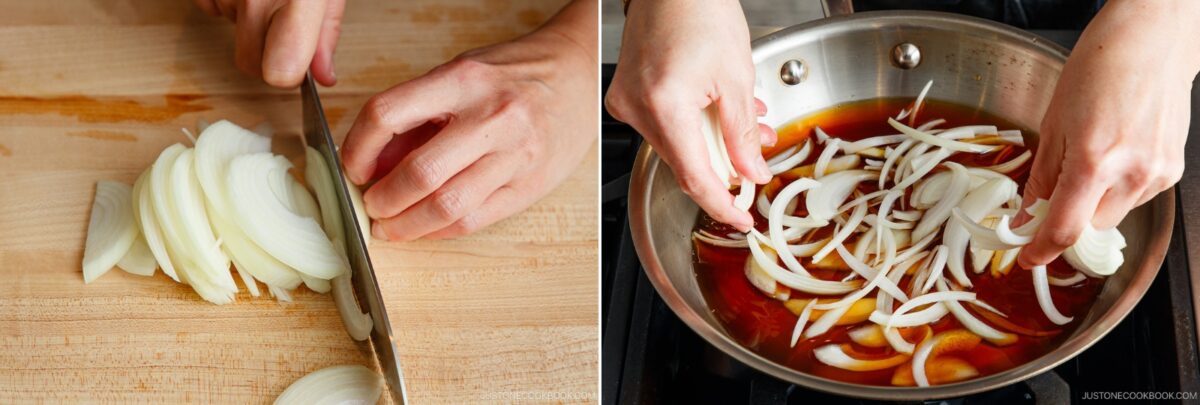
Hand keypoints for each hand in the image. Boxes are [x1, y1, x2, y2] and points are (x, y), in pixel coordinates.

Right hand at [194, 0, 344, 86]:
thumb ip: (326, 35)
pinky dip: (226, 3)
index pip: (281, 70)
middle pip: (251, 63)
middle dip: (266, 53)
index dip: (289, 77)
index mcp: (298, 0)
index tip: (296, 67)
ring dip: (248, 24)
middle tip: (283, 24)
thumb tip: (323, 77)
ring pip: (232, 36)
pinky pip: (211, 9)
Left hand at [340, 0, 596, 240]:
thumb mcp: (460, 76)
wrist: (578, 74)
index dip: (358, 148)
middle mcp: (492, 117)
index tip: (354, 167)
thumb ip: (419, 117)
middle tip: (373, 206)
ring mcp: (515, 155)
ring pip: (448, 206)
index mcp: (463, 80)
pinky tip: (428, 226)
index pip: (388, 114)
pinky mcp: (530, 185)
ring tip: (392, 225)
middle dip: (384, 199)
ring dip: (408, 224)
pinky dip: (442, 230)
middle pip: (420, 172)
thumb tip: (375, 164)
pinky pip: (476, 219)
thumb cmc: (516, 73)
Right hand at [605, 0, 773, 231]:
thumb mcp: (736, 76)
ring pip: (675, 145)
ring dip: (712, 143)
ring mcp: (625, 102)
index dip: (721, 204)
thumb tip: (750, 172)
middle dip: (725, 165)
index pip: (694, 176)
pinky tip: (716, 110)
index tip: (741, 219)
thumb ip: (742, 133)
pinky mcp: (624, 94)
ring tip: (747, 122)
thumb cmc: (699, 10)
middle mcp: (636, 108)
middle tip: (757, 160)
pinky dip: (692, 126)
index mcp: (664, 106)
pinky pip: (662, 125)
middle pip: (684, 162)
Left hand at [1017, 0, 1199, 267]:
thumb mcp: (1053, 124)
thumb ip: (1042, 178)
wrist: (1151, 42)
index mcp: (1093, 162)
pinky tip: (1116, 153)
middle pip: (1089, 228)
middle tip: (1053, 196)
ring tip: (1092, 158)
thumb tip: (1027, 216)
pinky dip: (1119, 188)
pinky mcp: (1172, 169)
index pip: (1064, 230)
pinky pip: (1137, 197)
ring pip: (1114, 215)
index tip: (1026, 257)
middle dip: (1067, 219)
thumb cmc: (1099, 70)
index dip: (1040, 252)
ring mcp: (1157, 173)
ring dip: (1094, 203)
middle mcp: (1130, 174)